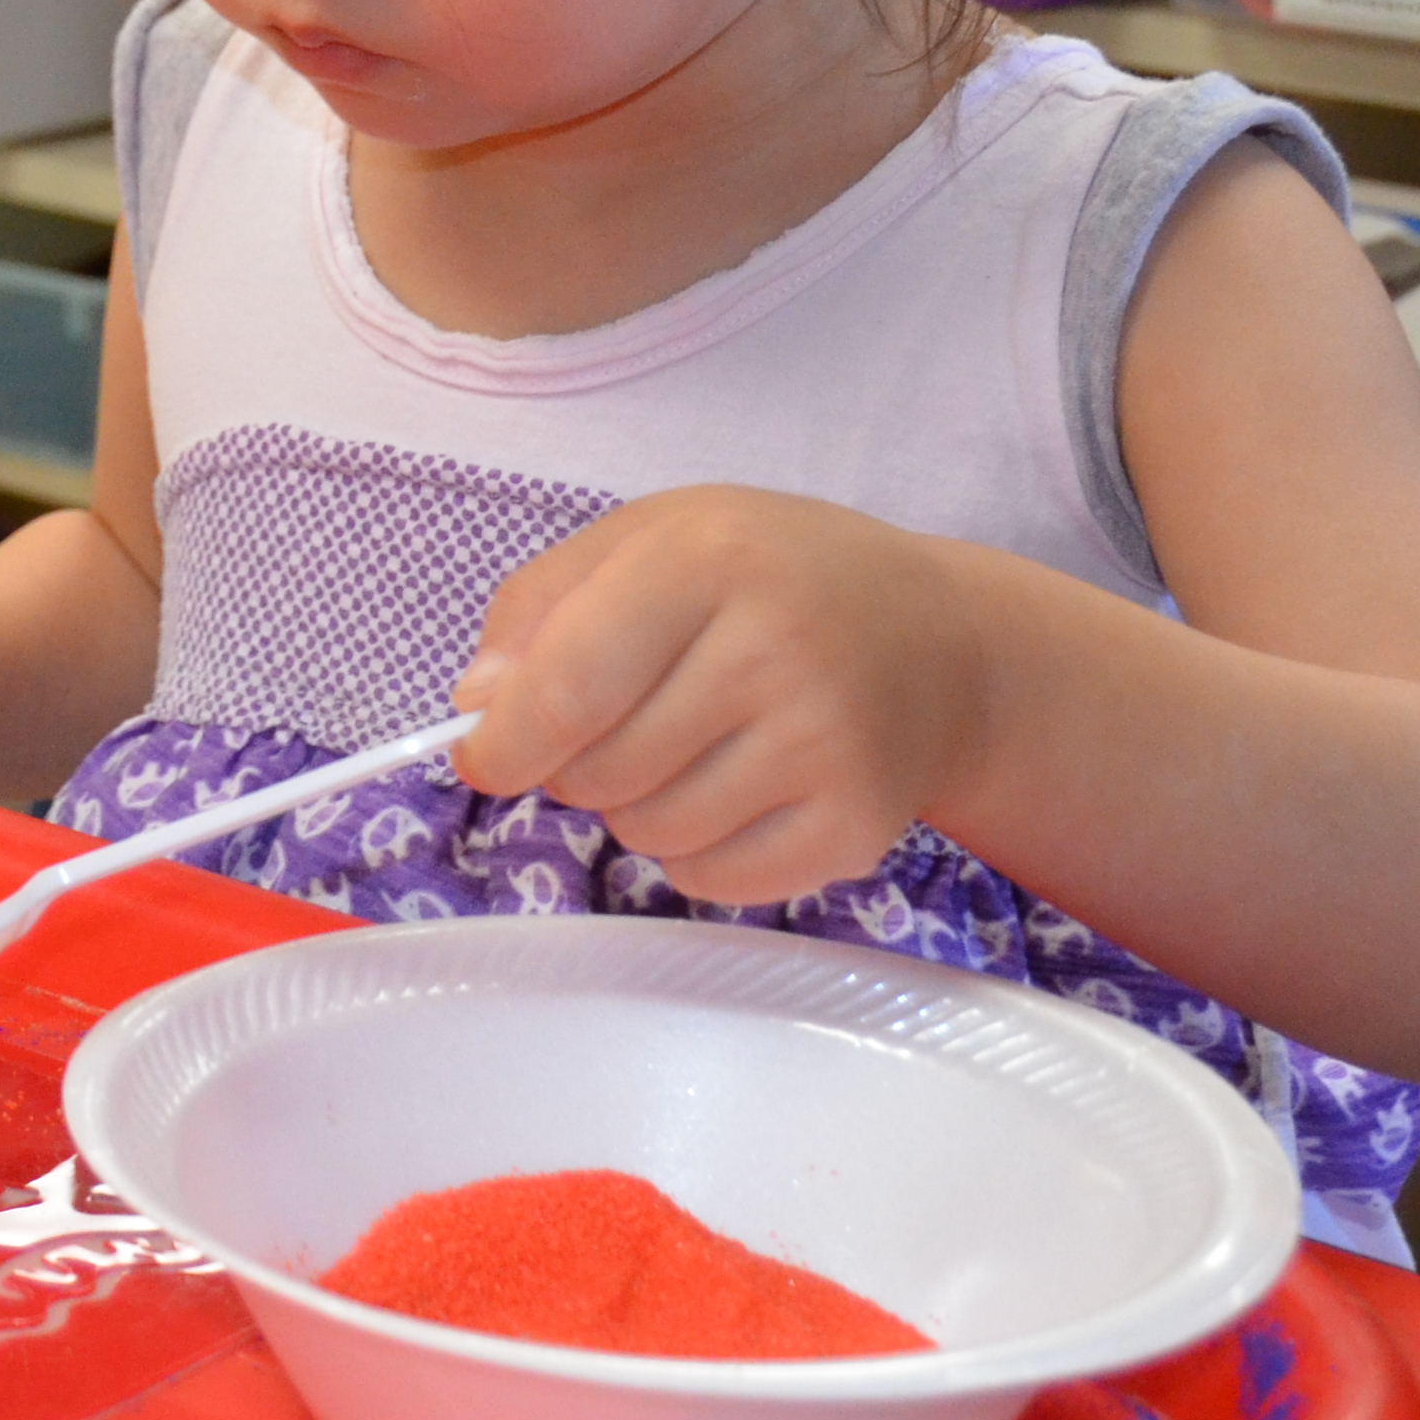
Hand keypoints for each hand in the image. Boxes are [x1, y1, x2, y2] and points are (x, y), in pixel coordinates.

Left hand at [450, 488, 1000, 906]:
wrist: (941, 642)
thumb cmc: (771, 580)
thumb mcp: (652, 539)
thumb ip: (541, 605)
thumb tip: (478, 705)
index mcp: (706, 560)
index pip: (566, 688)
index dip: (502, 741)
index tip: (482, 756)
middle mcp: (773, 649)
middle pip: (596, 772)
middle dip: (577, 764)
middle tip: (625, 723)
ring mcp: (823, 744)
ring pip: (646, 833)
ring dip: (637, 807)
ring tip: (694, 746)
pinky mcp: (854, 824)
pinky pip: (708, 879)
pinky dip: (696, 851)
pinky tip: (739, 789)